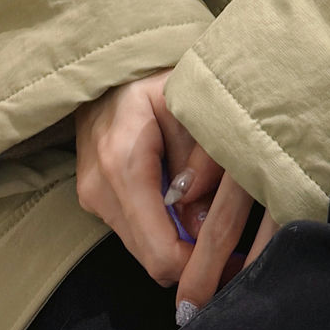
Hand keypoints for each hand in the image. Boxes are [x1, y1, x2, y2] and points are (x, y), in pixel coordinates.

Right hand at [74, 69, 279, 310]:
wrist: (107, 64)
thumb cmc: (156, 75)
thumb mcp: (191, 104)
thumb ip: (202, 160)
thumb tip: (206, 226)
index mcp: (123, 164)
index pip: (159, 252)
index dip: (200, 265)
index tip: (236, 259)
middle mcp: (100, 189)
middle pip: (152, 259)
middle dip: (194, 259)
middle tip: (237, 249)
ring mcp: (93, 197)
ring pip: (144, 249)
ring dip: (179, 243)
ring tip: (214, 219)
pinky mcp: (95, 199)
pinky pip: (136, 231)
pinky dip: (163, 228)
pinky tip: (188, 206)